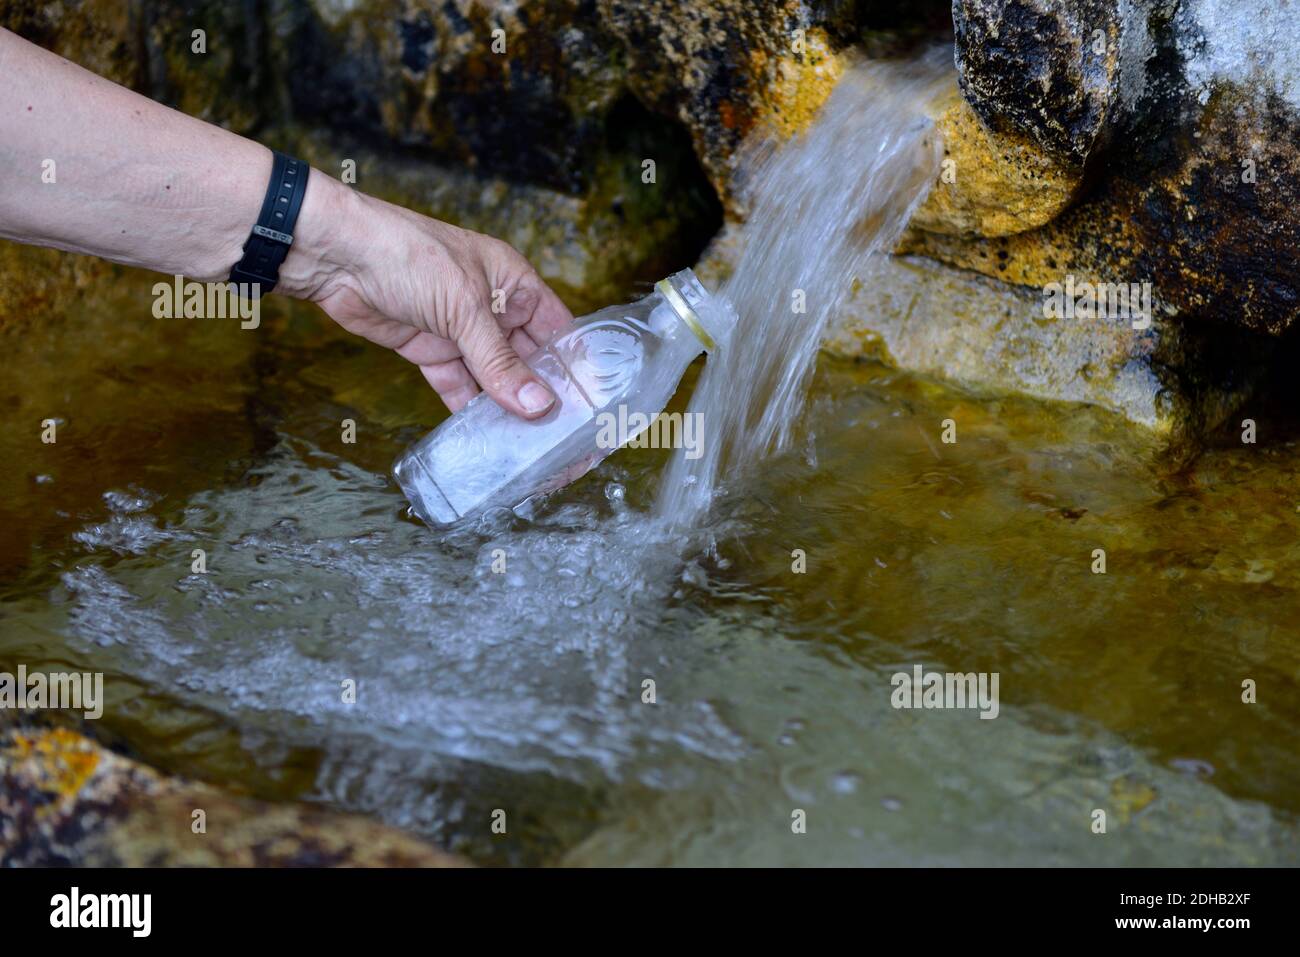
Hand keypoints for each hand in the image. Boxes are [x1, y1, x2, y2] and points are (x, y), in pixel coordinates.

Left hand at [293, 182, 573, 417]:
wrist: (337, 256)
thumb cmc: (407, 254)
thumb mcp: (465, 308)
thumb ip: (500, 362)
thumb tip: (538, 406)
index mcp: (515, 283)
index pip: (558, 330)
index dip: (575, 366)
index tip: (590, 407)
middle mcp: (494, 308)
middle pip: (528, 360)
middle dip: (542, 396)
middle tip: (560, 439)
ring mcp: (461, 332)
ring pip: (494, 378)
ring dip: (506, 409)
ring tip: (528, 447)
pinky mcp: (431, 351)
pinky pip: (459, 386)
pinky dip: (469, 411)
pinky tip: (485, 438)